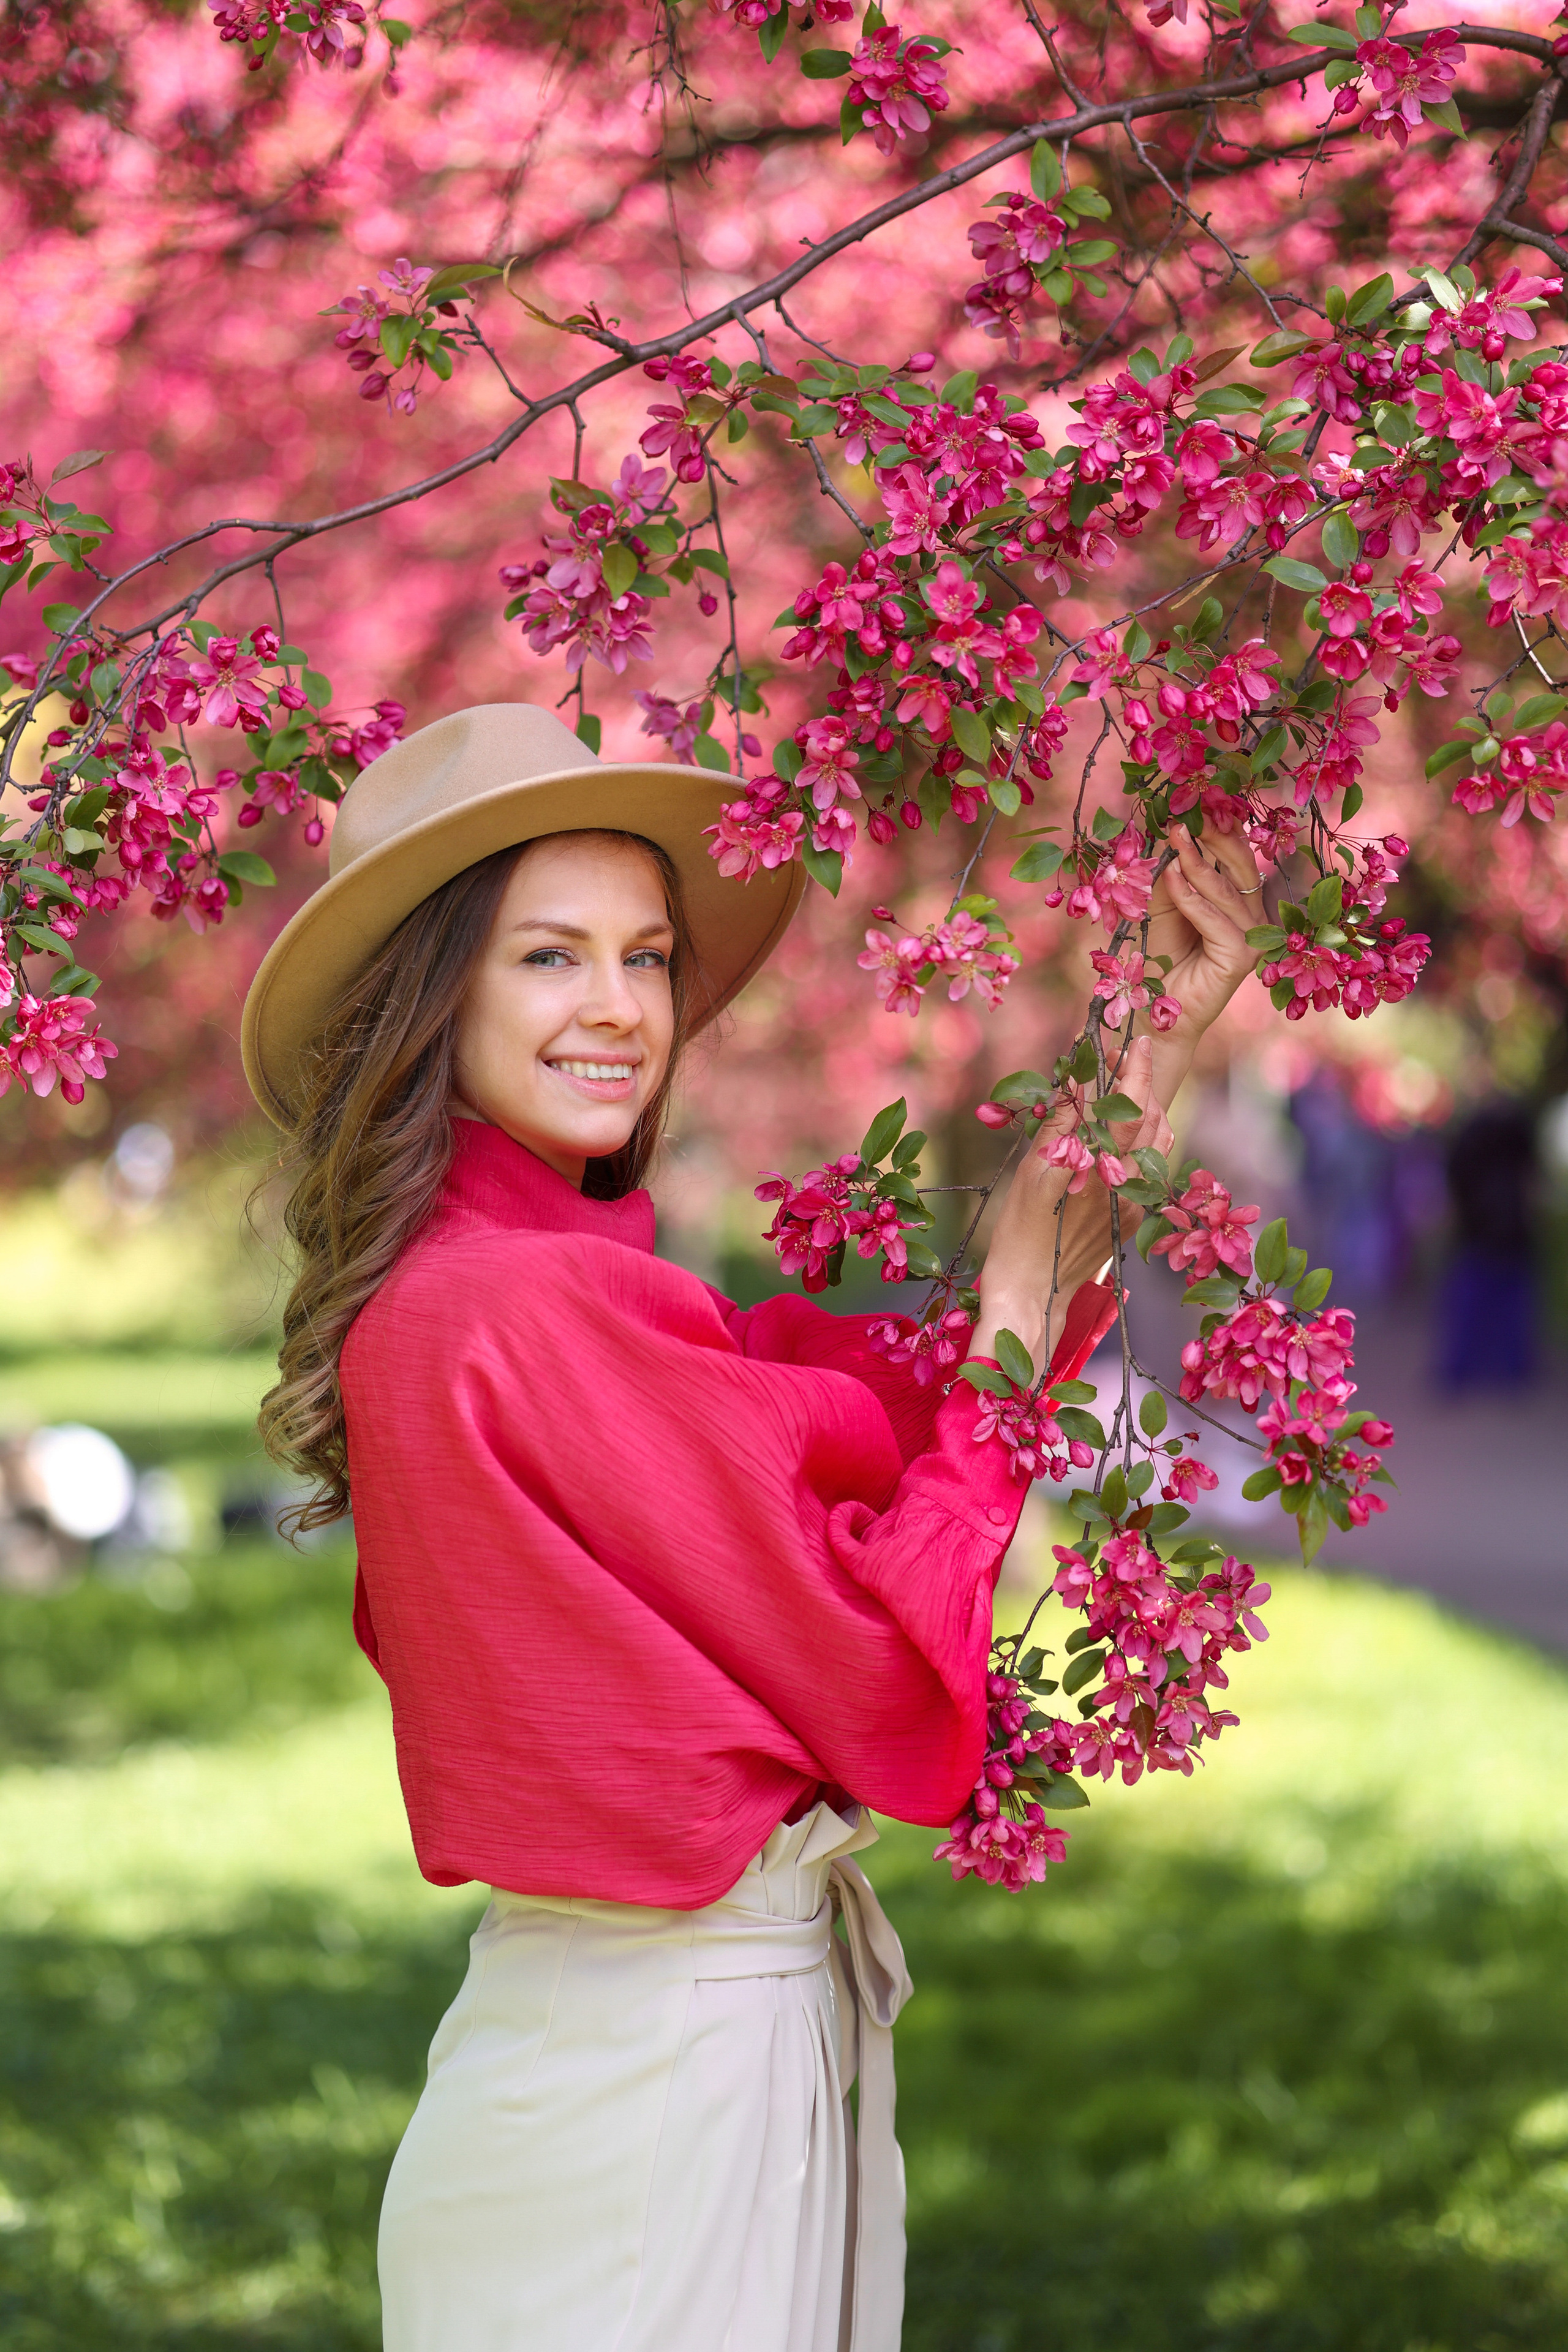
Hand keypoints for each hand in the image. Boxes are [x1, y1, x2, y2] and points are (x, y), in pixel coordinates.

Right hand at [971, 1036, 1173, 1374]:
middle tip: (1125, 1054)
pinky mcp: (1135, 1215)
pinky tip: (1125, 1127)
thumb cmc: (1021, 1230)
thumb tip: (1077, 1077)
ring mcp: (1136, 1201)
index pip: (1131, 1108)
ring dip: (1147, 1107)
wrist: (1036, 1289)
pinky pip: (1150, 1164)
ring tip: (1127, 1084)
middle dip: (1143, 1082)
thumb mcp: (1034, 1172)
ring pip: (1157, 1141)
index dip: (1136, 1071)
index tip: (1136, 1040)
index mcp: (1102, 1170)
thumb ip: (1061, 1123)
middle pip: (1152, 1120)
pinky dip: (1143, 1135)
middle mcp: (1129, 1185)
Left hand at [1139, 823, 1263, 1106]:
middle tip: (1192, 810)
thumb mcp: (1160, 906)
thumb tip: (1169, 835)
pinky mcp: (1241, 958)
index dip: (1220, 827)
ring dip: (1198, 862)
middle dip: (1216, 835)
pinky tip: (1172, 878)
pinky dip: (1192, 899)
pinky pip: (1217, 921)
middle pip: (1240, 866)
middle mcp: (1251, 915)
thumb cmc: (1159, 959)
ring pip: (1227, 890)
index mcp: (1236, 899)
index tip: (1197, 800)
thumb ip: (1168, 876)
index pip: (1234, 856)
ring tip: (1176, 837)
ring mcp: (1251, 937)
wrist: (1155, 1012)